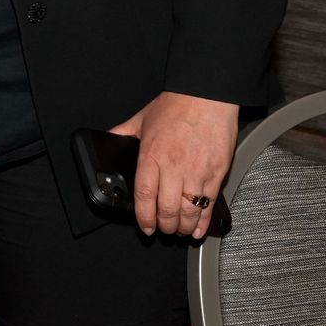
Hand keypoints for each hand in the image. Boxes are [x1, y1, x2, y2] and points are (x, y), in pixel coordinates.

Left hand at [109, 91, 236, 238]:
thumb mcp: (141, 118)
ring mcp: (196, 172)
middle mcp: (173, 167)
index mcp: (151, 155)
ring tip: (178, 230)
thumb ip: (123, 133)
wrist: (207, 95)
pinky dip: (202, 222)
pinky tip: (197, 229)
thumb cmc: (176, 105)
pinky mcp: (216, 173)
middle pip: (166, 209)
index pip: (143, 195)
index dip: (143, 216)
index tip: (145, 226)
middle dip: (163, 226)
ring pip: (187, 211)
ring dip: (182, 227)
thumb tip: (109, 140)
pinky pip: (209, 205)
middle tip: (162, 229)